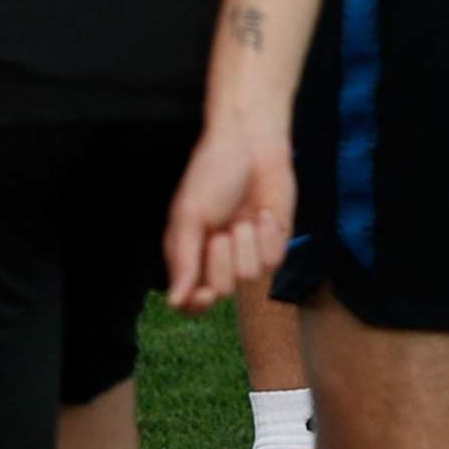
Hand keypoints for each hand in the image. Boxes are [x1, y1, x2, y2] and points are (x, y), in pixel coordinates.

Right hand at [161, 113, 295, 310]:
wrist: (252, 144)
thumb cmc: (212, 174)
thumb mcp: (189, 216)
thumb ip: (183, 260)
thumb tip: (174, 302)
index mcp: (190, 253)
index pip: (191, 301)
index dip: (197, 304)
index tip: (205, 293)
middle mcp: (218, 258)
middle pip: (222, 290)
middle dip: (222, 260)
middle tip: (221, 230)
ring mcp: (248, 252)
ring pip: (250, 276)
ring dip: (246, 242)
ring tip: (243, 215)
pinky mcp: (274, 244)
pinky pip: (273, 260)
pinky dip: (268, 236)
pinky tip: (263, 213)